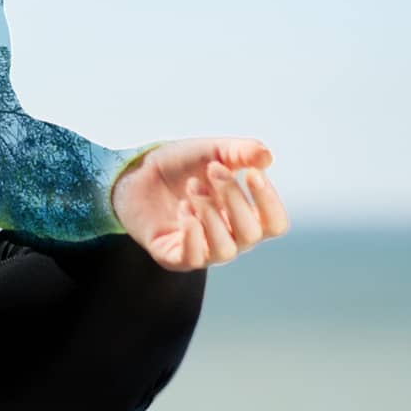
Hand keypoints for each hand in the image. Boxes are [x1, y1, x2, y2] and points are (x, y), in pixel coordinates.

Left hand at [110, 137, 286, 271]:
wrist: (135, 173)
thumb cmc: (180, 166)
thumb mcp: (211, 151)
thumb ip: (240, 152)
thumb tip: (267, 157)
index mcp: (244, 216)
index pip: (275, 224)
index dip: (269, 202)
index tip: (253, 173)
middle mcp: (229, 238)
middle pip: (250, 233)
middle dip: (233, 198)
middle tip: (212, 169)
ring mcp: (203, 250)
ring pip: (225, 249)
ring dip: (210, 214)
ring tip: (193, 187)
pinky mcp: (175, 257)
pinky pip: (194, 258)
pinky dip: (192, 233)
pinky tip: (183, 209)